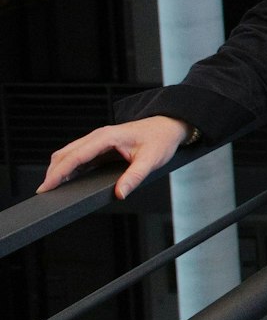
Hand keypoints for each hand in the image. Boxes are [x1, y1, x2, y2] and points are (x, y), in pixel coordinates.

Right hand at [39, 116, 191, 199]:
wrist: (169, 126)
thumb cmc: (161, 140)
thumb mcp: (151, 160)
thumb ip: (134, 177)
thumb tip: (120, 193)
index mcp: (107, 137)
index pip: (75, 156)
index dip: (58, 172)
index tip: (46, 186)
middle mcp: (99, 136)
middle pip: (66, 154)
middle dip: (53, 172)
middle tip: (44, 192)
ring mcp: (99, 139)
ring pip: (69, 153)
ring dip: (59, 169)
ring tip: (51, 188)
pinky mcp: (101, 145)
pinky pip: (79, 155)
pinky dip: (68, 166)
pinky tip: (66, 179)